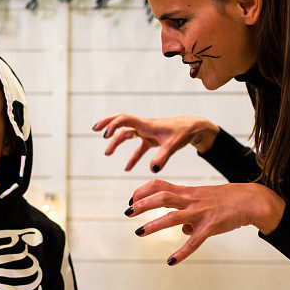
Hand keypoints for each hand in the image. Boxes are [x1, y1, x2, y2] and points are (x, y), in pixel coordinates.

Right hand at [93, 114, 219, 171]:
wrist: (195, 128)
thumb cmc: (184, 132)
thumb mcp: (173, 146)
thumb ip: (162, 158)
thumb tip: (152, 170)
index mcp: (147, 124)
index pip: (124, 120)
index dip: (112, 125)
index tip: (104, 135)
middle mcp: (144, 126)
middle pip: (121, 121)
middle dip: (107, 124)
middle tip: (94, 130)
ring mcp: (148, 132)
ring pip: (127, 134)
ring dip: (116, 142)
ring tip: (107, 154)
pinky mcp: (152, 139)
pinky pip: (138, 148)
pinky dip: (132, 157)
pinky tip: (127, 169)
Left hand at [127, 180, 285, 264]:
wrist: (251, 200)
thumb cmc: (226, 200)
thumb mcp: (204, 201)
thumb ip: (189, 214)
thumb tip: (182, 231)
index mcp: (188, 192)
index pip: (160, 185)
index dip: (143, 191)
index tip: (131, 199)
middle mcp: (191, 200)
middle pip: (162, 197)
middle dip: (142, 204)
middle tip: (128, 212)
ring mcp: (201, 213)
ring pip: (173, 217)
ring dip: (154, 225)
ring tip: (139, 232)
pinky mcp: (211, 227)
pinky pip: (194, 241)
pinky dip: (182, 252)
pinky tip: (171, 261)